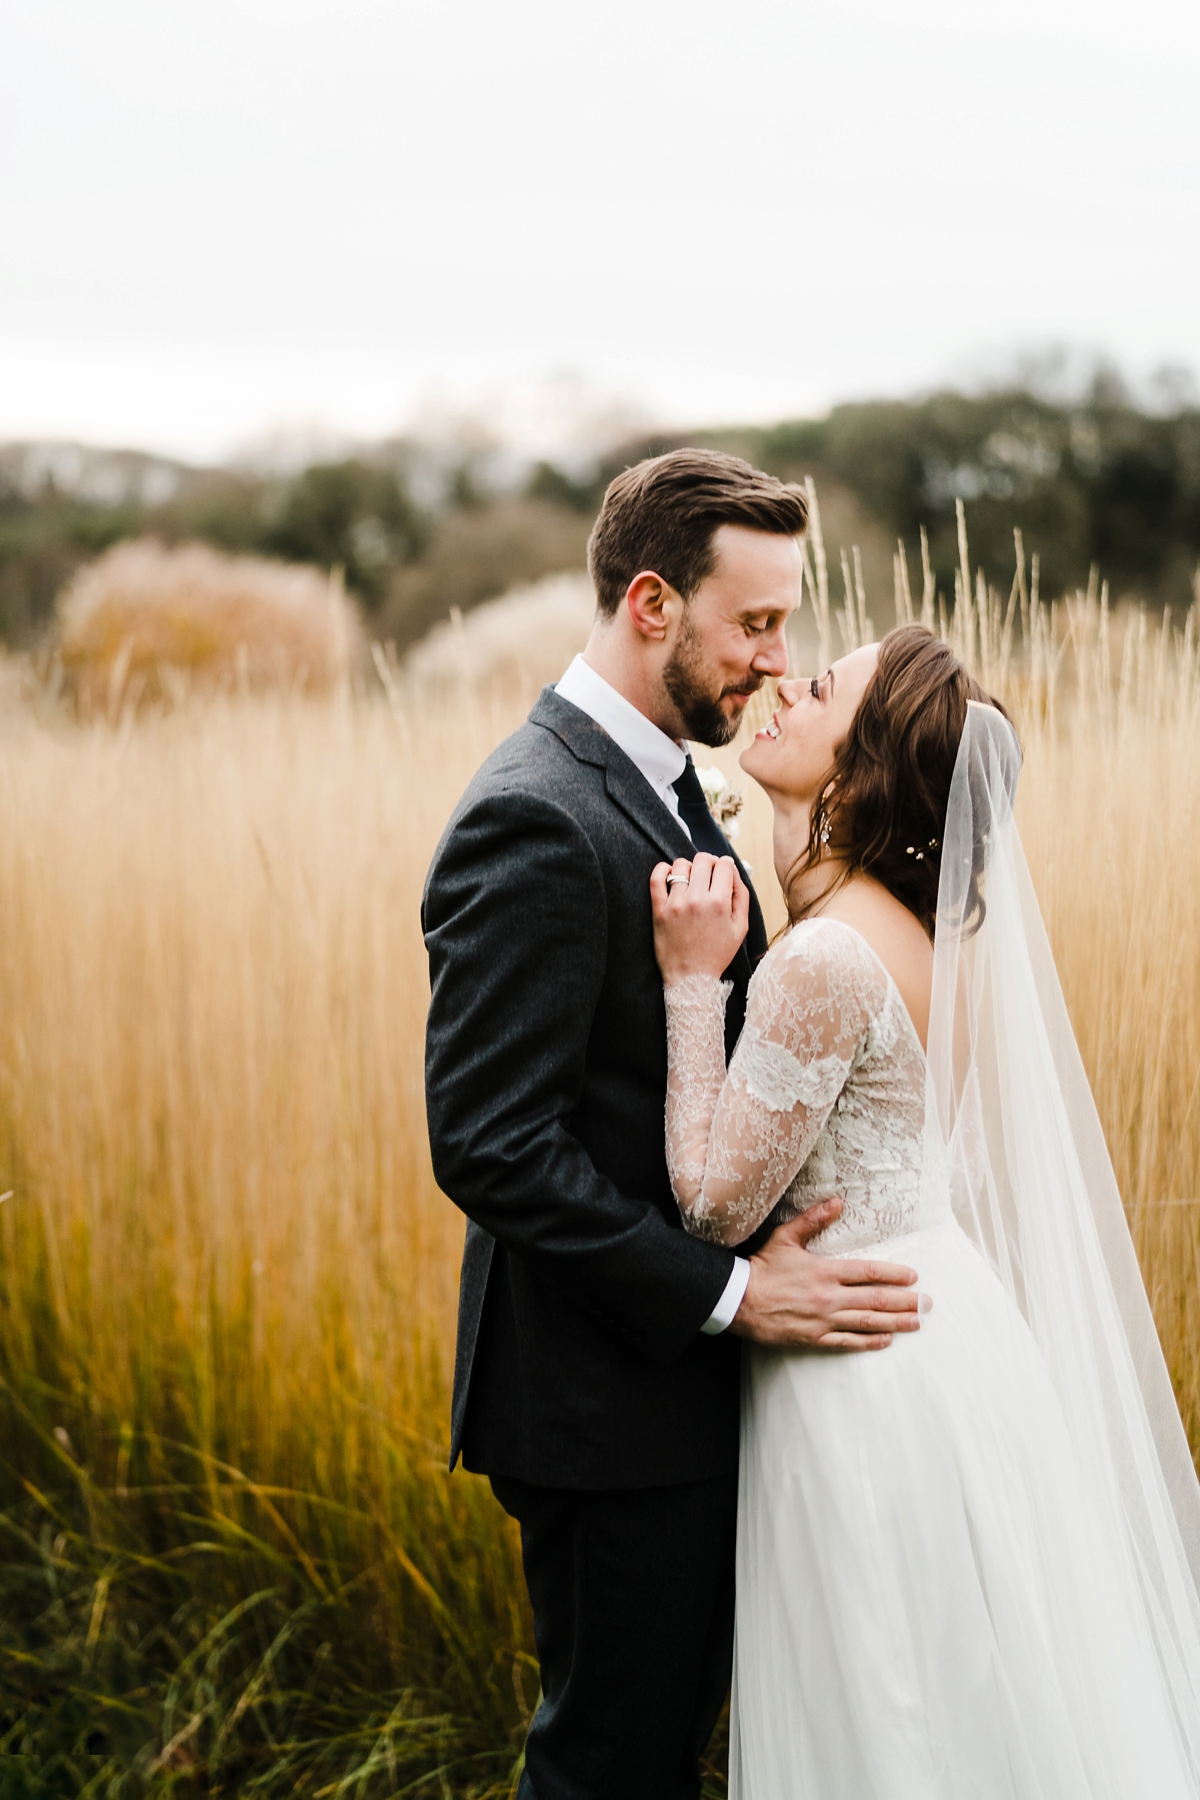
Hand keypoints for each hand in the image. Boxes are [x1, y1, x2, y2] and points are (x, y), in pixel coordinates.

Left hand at [650, 852, 749, 983]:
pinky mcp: (659, 910)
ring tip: (690, 879)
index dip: (725, 865)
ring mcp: (675, 904)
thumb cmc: (717, 954)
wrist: (691, 979)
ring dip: (687, 867)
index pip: (724, 865)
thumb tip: (733, 872)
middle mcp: (697, 900)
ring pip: (680, 866)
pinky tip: (669, 874)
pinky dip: (662, 869)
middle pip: (702, 860)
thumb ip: (741, 896)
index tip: (722, 871)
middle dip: (709, 862)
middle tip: (708, 873)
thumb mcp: (741, 928)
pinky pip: (656, 878)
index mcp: (719, 903)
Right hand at [729, 1200, 929, 1349]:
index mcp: (825, 1270)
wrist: (738, 1300)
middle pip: (875, 1300)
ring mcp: (823, 1320)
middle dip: (904, 1302)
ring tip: (916, 1323)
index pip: (869, 1272)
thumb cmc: (763, 1267)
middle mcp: (829, 1297)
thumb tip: (837, 1202)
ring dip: (895, 1323)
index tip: (913, 1277)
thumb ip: (814, 1220)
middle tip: (927, 1304)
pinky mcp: (814, 1339)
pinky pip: (847, 1343)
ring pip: (867, 1323)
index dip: (894, 1275)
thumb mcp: (786, 1237)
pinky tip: (886, 1341)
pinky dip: (869, 1342)